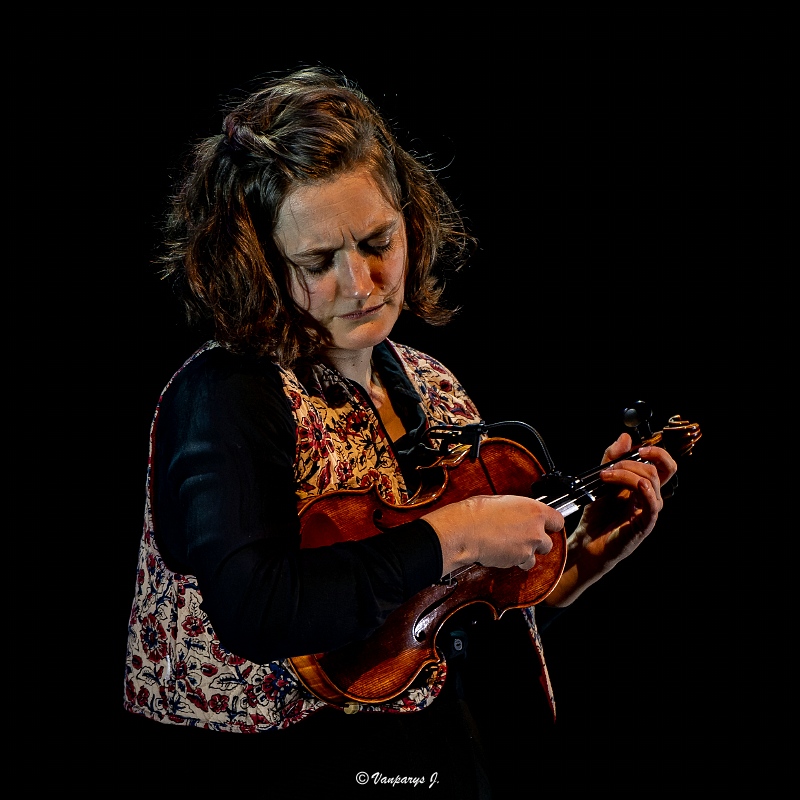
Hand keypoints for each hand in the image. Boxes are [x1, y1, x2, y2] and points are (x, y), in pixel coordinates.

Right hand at [423, 494, 564, 576]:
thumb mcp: (503, 502)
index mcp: (534, 510)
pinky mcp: (518, 560)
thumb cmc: (478, 512)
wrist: (466, 531)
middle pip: (549, 543)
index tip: (547, 526)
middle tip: (523, 538)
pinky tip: (504, 554)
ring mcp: (529, 547)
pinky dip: (516, 561)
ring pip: (536, 556)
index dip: (551, 525)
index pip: (557, 520)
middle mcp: (536, 530)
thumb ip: (518, 510)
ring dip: (527, 553)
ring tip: (510, 547)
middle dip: (538, 542)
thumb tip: (518, 514)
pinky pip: (523, 564)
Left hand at [546, 432, 677, 605]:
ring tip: (605, 478)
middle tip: (609, 468)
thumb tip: (626, 436)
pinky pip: (652, 505)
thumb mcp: (601, 480)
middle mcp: (650, 498)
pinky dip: (646, 491)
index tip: (638, 448)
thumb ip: (611, 459)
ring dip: (626, 474)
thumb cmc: (597, 515)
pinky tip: (636, 485)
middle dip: (632, 462)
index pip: (665, 465)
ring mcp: (648, 512)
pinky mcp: (643, 525)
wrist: (586, 542)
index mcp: (644, 487)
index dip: (657, 452)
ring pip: (651, 482)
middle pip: (658, 470)